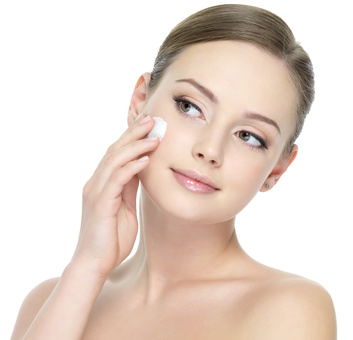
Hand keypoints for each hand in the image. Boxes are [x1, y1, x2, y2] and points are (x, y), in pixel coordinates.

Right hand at [72, 114, 158, 277]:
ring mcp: (96, 192)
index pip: (117, 154)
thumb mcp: (125, 208)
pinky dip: (131, 167)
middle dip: (134, 133)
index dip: (131, 137)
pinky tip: (146, 160)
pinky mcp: (100, 204)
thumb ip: (129, 188)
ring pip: (115, 160)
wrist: (95, 264)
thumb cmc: (111, 238)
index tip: (148, 125)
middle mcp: (96, 183)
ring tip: (154, 135)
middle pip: (115, 150)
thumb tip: (141, 170)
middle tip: (152, 119)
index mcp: (102, 184)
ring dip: (135, 146)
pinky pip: (117, 180)